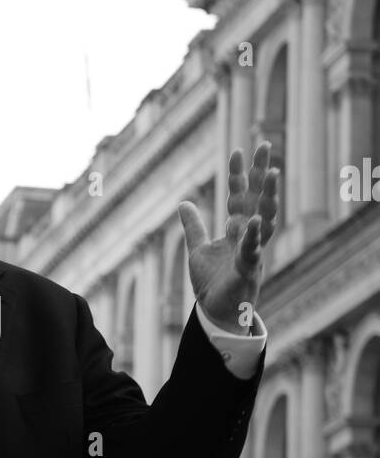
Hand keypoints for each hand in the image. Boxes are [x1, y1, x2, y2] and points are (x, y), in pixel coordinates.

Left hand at [177, 141, 278, 333]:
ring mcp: (251, 252)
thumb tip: (184, 203)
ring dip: (269, 197)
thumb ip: (193, 227)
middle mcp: (247, 237)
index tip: (238, 150)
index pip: (239, 196)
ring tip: (273, 173)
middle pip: (258, 199)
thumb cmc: (212, 283)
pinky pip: (252, 251)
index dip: (238, 175)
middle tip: (266, 144)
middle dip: (262, 173)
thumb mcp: (197, 250)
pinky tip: (253, 220)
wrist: (214, 313)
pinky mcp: (247, 271)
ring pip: (264, 220)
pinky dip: (252, 236)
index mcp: (236, 231)